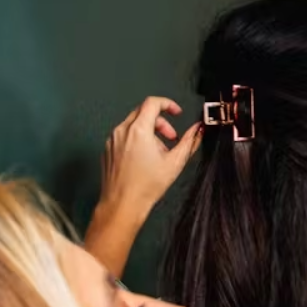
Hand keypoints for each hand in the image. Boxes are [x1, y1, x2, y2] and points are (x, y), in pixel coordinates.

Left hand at [94, 96, 201, 230]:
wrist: (123, 203)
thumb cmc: (146, 186)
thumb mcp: (175, 162)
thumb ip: (189, 141)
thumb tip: (198, 129)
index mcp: (139, 130)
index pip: (152, 103)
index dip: (168, 104)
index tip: (176, 112)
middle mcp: (122, 131)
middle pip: (143, 112)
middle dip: (161, 122)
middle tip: (171, 138)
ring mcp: (112, 140)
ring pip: (133, 125)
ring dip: (150, 132)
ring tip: (159, 153)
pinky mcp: (108, 149)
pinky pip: (124, 136)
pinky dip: (137, 140)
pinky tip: (145, 159)